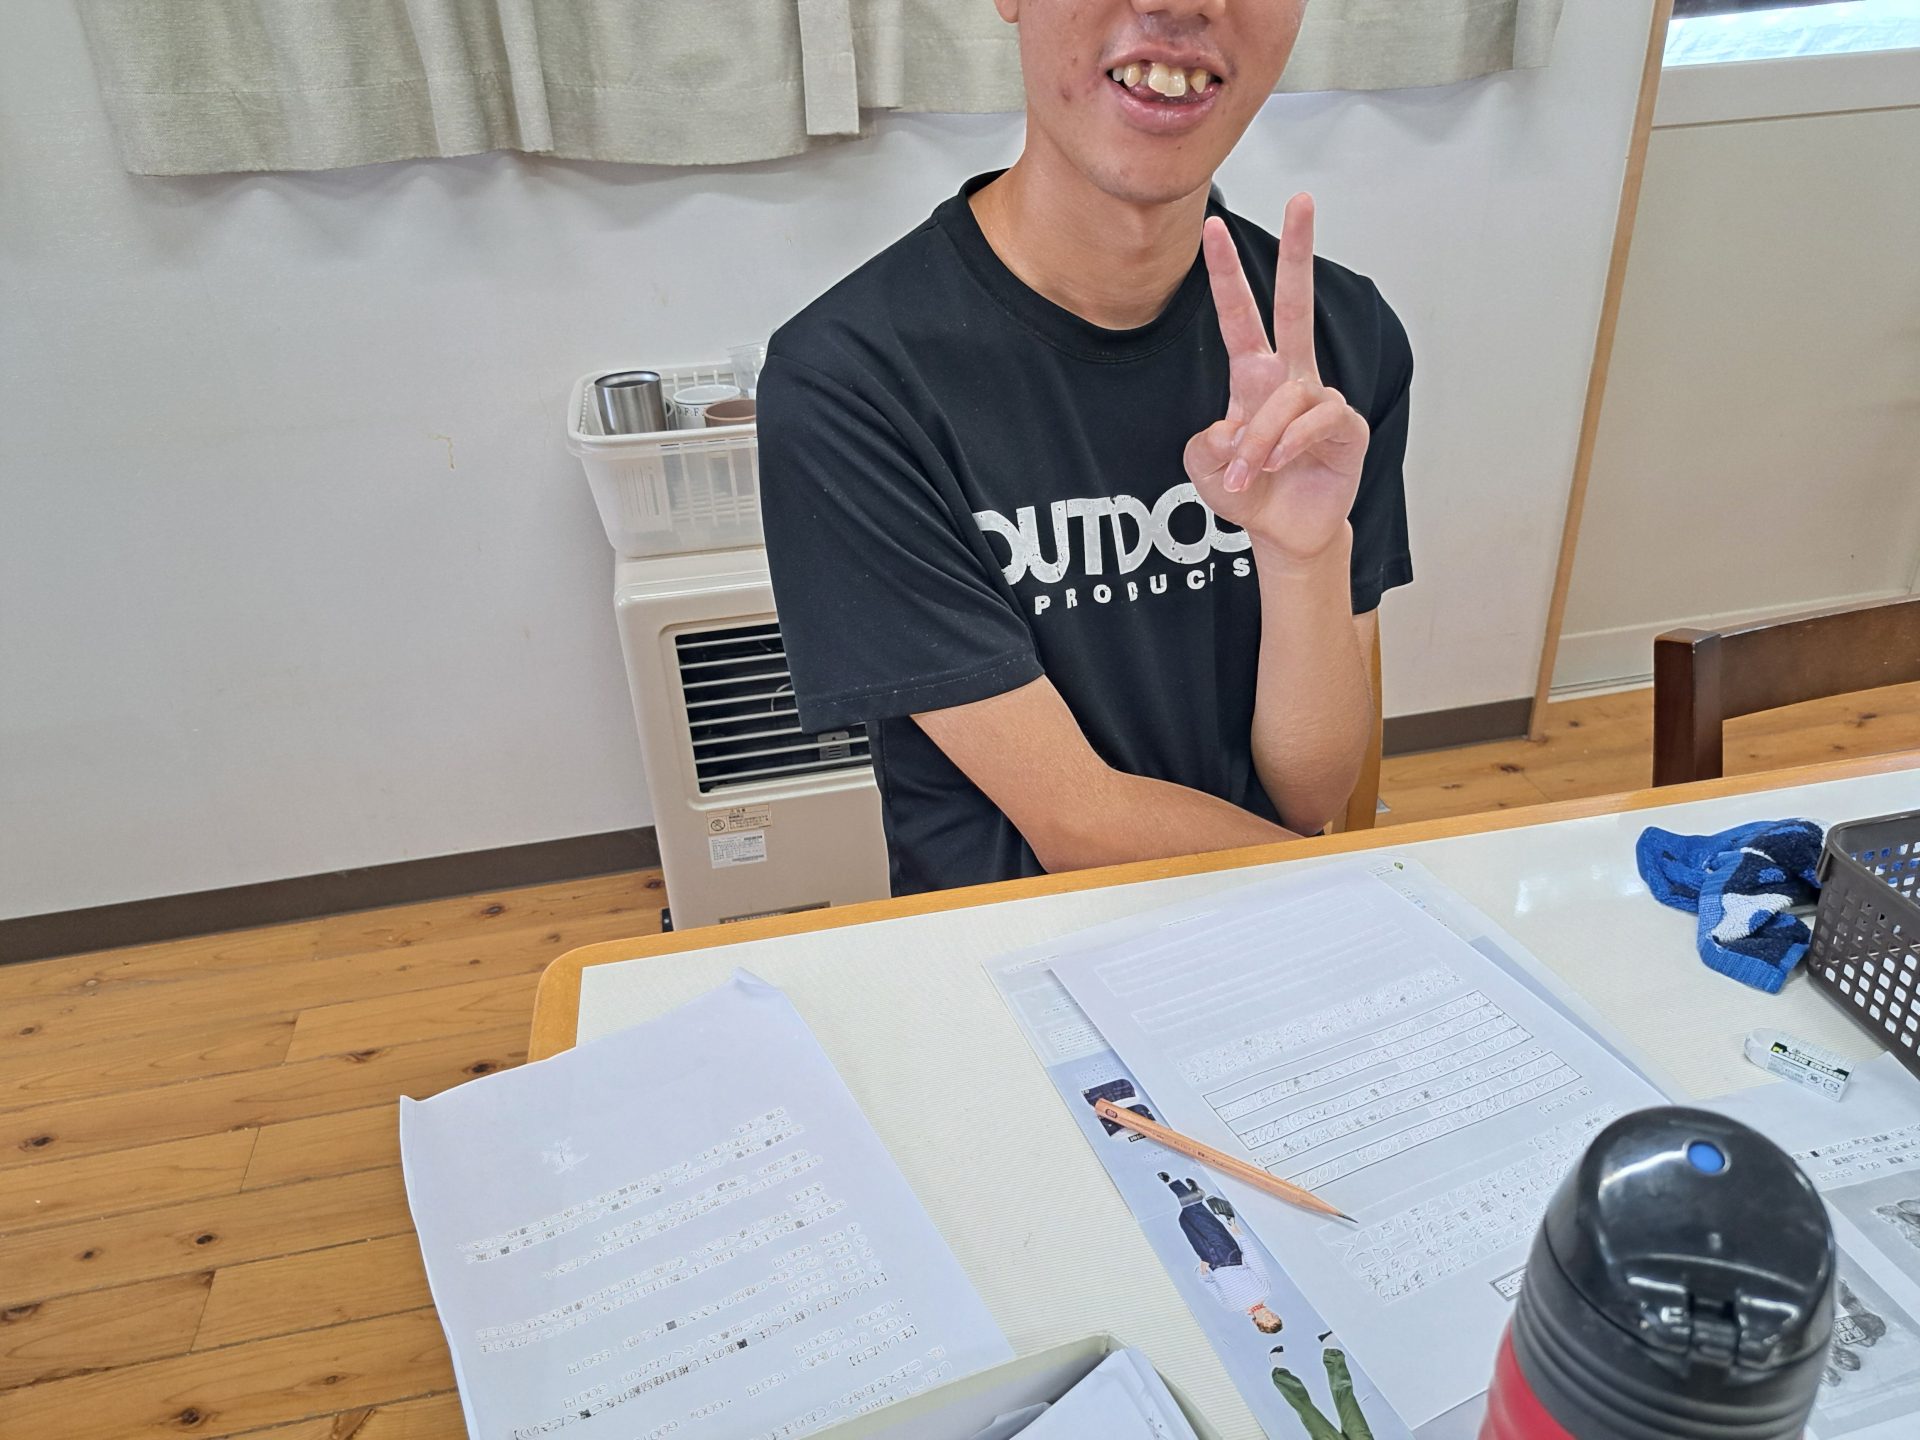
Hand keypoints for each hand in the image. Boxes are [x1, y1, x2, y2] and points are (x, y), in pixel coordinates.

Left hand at [1185, 195, 1369, 566]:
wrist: (1284, 531)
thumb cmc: (1248, 493)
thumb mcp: (1205, 472)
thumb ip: (1204, 449)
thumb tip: (1228, 430)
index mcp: (1252, 376)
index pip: (1240, 315)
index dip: (1227, 274)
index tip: (1214, 226)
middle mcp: (1290, 376)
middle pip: (1296, 304)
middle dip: (1298, 251)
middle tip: (1301, 198)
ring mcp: (1321, 399)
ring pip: (1286, 396)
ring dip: (1259, 440)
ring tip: (1243, 475)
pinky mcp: (1346, 427)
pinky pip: (1315, 420)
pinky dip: (1289, 444)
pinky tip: (1279, 464)